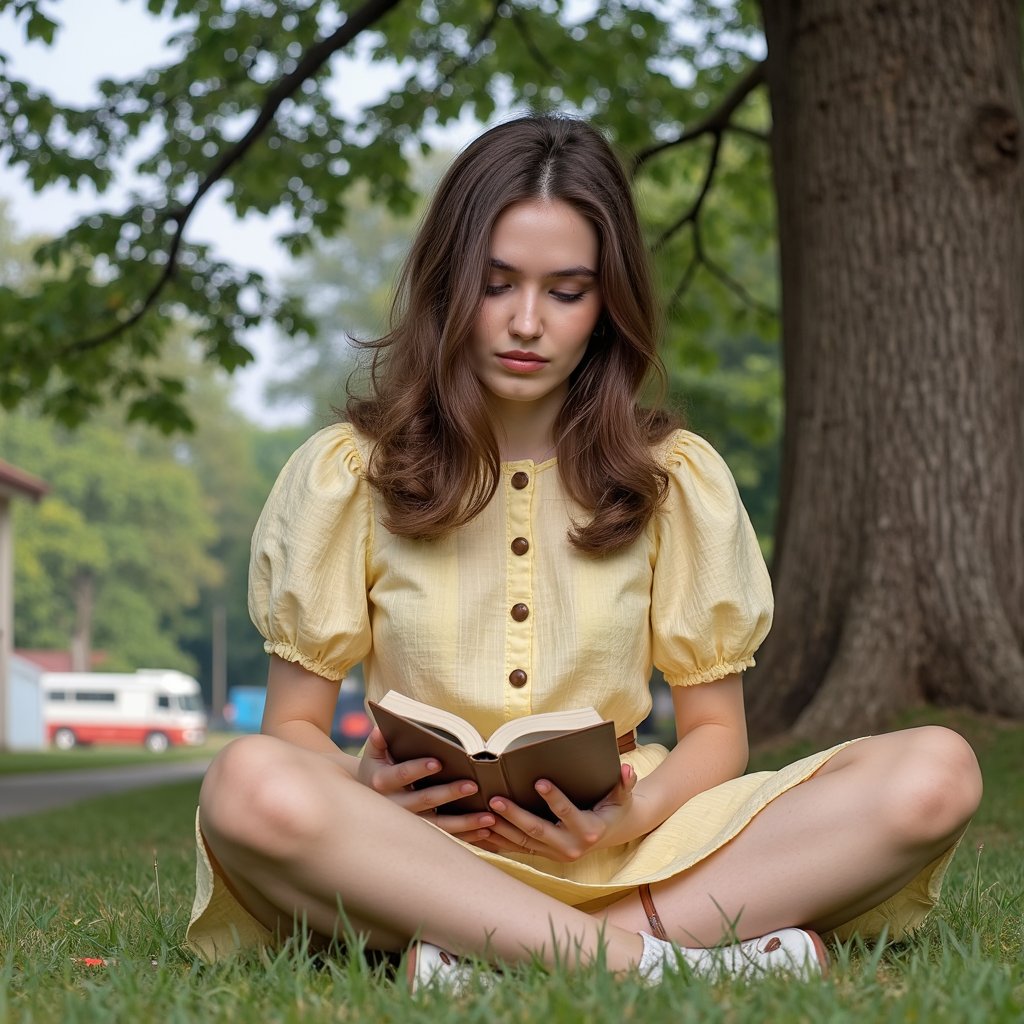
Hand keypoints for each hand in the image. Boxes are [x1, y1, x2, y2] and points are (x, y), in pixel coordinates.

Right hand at [356, 727, 495, 842]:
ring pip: (438, 825)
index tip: (438, 762)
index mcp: (381, 782)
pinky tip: (485, 830)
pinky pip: (446, 837)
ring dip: (464, 822)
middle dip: (449, 793)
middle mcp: (395, 806)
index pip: (401, 774)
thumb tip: (381, 728)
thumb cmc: (377, 770)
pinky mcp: (421, 836)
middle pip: (424, 800)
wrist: (366, 804)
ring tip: (489, 816)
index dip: (418, 769)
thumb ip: (379, 740)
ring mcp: (409, 824)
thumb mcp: (373, 755)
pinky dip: (467, 836)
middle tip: (473, 785)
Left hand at [481, 764, 637, 861]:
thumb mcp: (623, 796)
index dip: (554, 798)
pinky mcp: (544, 856)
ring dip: (501, 829)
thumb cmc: (615, 808)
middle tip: (495, 798)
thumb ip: (625, 783)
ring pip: (522, 842)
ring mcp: (555, 854)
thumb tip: (628, 769)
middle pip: (537, 830)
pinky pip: (517, 849)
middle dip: (515, 815)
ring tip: (482, 813)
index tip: (539, 782)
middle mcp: (571, 847)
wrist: (612, 833)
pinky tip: (481, 831)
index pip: (568, 812)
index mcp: (589, 830)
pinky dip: (499, 841)